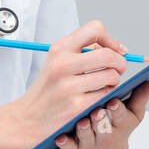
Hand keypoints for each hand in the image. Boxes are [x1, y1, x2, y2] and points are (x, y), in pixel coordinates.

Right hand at [14, 20, 128, 148]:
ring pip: (111, 76)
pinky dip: (107, 96)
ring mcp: (69, 86)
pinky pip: (106, 95)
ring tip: (105, 85)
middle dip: (121, 62)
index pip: (94, 29)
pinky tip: (98, 97)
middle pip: (108, 55)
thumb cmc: (47, 90)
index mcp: (59, 49)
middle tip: (119, 69)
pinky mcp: (75, 106)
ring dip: (114, 81)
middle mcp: (62, 64)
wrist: (27, 119)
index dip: (111, 39)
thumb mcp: (58, 63)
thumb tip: (117, 48)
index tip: (117, 50)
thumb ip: (83, 51)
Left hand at [58, 77, 148, 148]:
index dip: (117, 109)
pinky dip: (65, 143)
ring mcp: (90, 144)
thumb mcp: (131, 115)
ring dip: (84, 129)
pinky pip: (68, 148)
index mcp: (120, 124)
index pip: (120, 116)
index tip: (113, 101)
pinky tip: (60, 136)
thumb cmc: (117, 128)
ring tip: (82, 121)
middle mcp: (106, 135)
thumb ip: (140, 97)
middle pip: (103, 127)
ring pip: (86, 136)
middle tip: (97, 110)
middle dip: (100, 120)